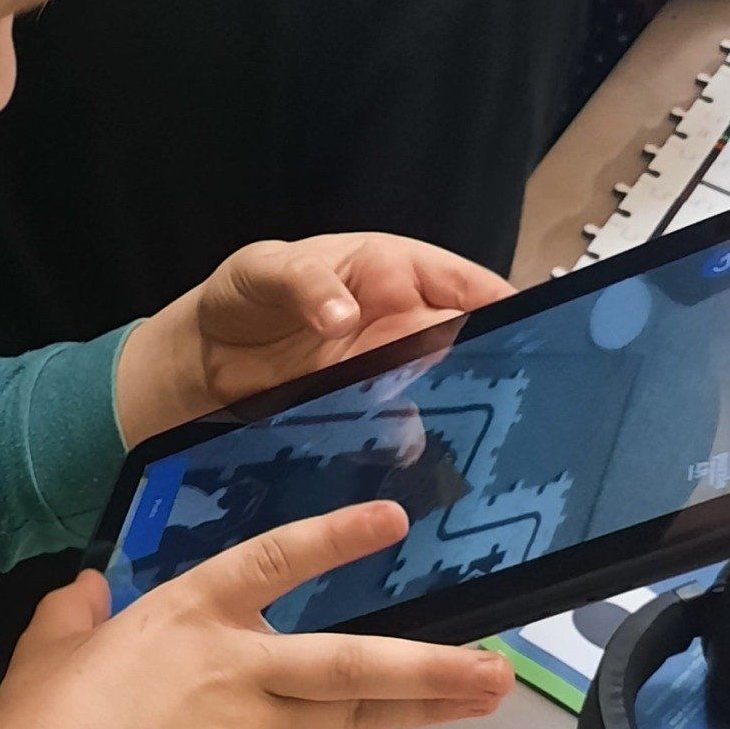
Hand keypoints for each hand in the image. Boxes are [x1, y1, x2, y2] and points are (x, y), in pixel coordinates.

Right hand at [0, 503, 512, 728]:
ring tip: (490, 695)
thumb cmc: (40, 722)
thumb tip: (86, 591)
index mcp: (190, 612)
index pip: (277, 561)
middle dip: (430, 664)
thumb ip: (78, 610)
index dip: (336, 538)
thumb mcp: (52, 646)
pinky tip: (395, 725)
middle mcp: (236, 664)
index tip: (393, 521)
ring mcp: (253, 727)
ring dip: (426, 705)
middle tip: (497, 665)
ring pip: (354, 713)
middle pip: (352, 661)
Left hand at [115, 236, 513, 447]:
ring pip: (441, 386)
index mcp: (387, 270)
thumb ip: (303, 284)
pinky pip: (403, 429)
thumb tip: (343, 313)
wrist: (204, 358)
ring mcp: (387, 370)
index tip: (525, 321)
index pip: (458, 281)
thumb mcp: (262, 272)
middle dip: (489, 358)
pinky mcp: (367, 412)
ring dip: (454, 404)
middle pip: (463, 339)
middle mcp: (399, 321)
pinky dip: (408, 444)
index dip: (494, 300)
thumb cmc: (242, 296)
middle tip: (510, 382)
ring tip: (472, 425)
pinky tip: (412, 458)